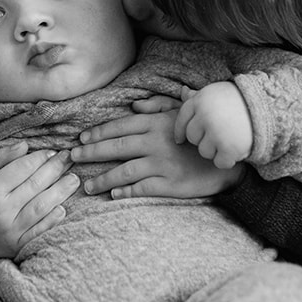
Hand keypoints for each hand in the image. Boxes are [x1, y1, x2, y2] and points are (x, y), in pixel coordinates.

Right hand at [0, 141, 79, 257]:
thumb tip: (26, 145)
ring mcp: (10, 230)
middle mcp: (2, 210)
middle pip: (36, 185)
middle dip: (55, 169)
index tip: (52, 152)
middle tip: (69, 158)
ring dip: (61, 191)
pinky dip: (53, 219)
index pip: (22, 169)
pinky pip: (39, 231)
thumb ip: (0, 159)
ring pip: (42, 207)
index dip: (40, 158)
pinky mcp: (16, 246)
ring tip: (74, 179)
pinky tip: (63, 207)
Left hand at [71, 104, 242, 198]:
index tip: (81, 139)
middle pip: (116, 148)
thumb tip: (135, 106)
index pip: (119, 127)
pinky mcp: (170, 184)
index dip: (98, 133)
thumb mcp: (183, 113)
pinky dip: (126, 191)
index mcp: (156, 124)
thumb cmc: (202, 135)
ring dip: (103, 178)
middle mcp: (155, 143)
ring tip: (88, 185)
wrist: (228, 159)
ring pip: (124, 171)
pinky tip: (114, 194)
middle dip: (91, 153)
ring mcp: (162, 165)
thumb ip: (157, 107)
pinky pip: (142, 188)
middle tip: (72, 158)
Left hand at [174, 82, 253, 170]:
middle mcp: (206, 115)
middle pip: (192, 137)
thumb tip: (183, 93)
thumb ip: (200, 96)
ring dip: (216, 150)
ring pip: (204, 151)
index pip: (182, 119)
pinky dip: (227, 160)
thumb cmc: (242, 100)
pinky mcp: (229, 148)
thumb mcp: (219, 92)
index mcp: (201, 100)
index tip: (180, 140)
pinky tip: (235, 151)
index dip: (180, 131)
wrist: (271, 106)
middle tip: (220, 134)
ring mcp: (217, 132)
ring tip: (230, 139)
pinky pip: (219, 162)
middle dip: (203, 138)